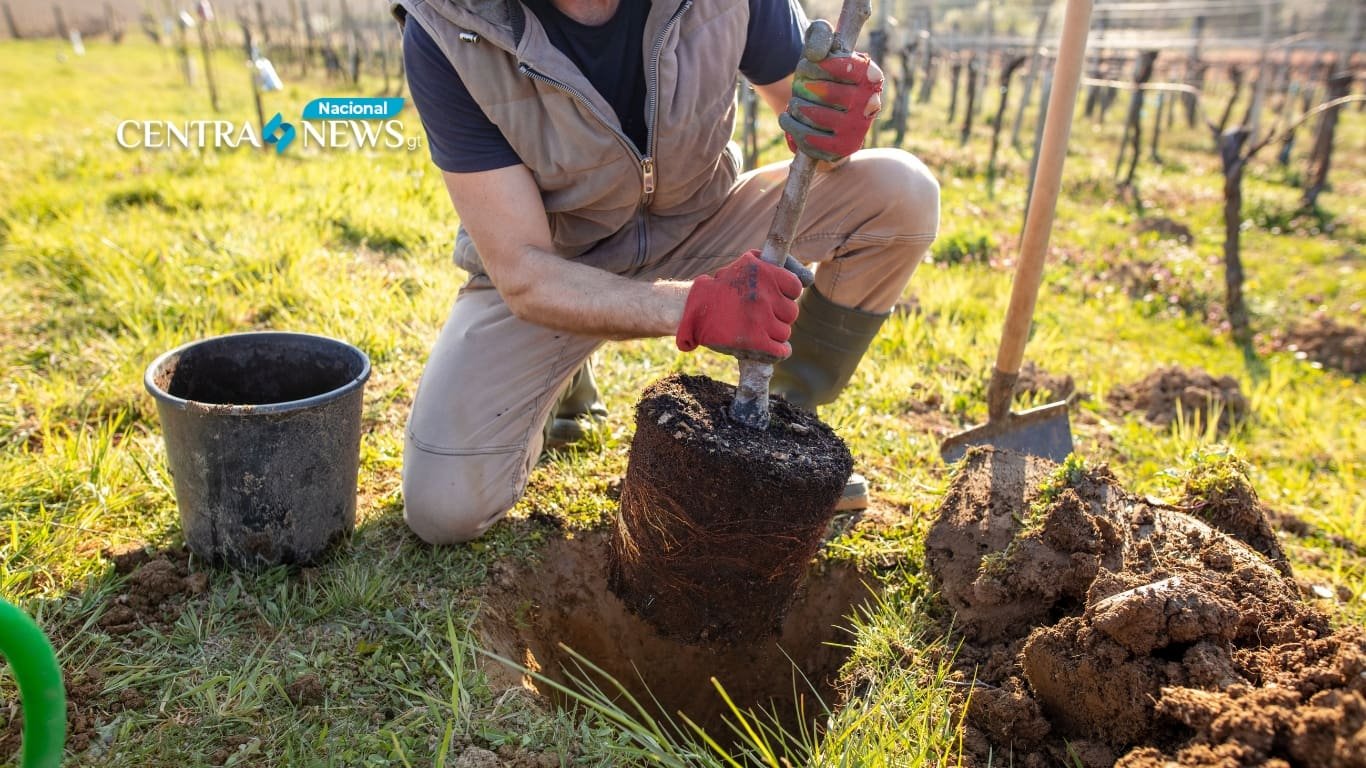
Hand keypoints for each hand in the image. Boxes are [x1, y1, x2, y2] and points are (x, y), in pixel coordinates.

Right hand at [676, 250, 803, 359]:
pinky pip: (780, 349)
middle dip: (780, 316)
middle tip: (764, 316)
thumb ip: (775, 265)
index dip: (786, 294)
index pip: (795, 287)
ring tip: (761, 331)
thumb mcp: (746, 263)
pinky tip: (775, 349)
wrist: (691, 309)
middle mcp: (764, 294)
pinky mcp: (754, 340)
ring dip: (776, 334)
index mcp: (764, 272)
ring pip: (785, 332)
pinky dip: (780, 352)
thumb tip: (808, 279)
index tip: (776, 298)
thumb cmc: (722, 287)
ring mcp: (760, 318)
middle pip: (791, 312)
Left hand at [780, 52, 883, 162]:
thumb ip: (820, 36)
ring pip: (814, 116)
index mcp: (871, 76)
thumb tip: (816, 55)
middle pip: (826, 93)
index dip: (817, 66)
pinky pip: (809, 139)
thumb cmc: (822, 75)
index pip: (844, 67)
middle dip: (802, 86)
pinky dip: (792, 126)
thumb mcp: (822, 47)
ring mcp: (857, 130)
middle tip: (799, 86)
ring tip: (794, 103)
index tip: (805, 65)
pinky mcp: (842, 149)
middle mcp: (870, 104)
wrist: (824, 113)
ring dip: (795, 106)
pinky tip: (787, 118)